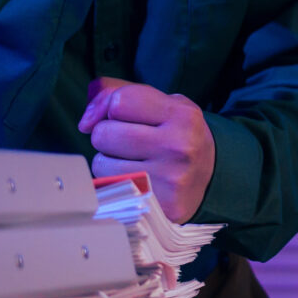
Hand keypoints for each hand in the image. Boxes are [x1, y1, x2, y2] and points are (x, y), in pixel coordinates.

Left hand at [79, 78, 216, 221]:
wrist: (212, 176)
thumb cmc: (177, 135)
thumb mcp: (162, 104)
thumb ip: (119, 93)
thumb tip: (86, 121)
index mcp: (182, 115)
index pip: (120, 101)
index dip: (112, 108)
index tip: (124, 117)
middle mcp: (178, 146)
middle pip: (103, 133)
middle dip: (109, 136)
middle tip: (132, 143)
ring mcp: (169, 179)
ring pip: (100, 163)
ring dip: (109, 162)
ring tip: (134, 162)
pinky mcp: (159, 205)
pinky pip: (108, 188)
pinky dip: (114, 183)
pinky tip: (135, 180)